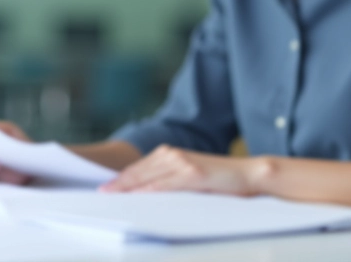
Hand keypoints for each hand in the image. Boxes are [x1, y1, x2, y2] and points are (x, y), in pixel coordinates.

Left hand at [99, 144, 266, 195]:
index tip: (104, 189)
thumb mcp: (191, 179)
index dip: (121, 179)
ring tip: (110, 196)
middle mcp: (174, 154)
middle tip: (100, 194)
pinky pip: (164, 184)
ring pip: (147, 176)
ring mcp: (182, 163)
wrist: (250, 175)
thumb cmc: (222, 181)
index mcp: (172, 155)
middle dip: (118, 183)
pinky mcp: (192, 174)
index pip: (139, 168)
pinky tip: (137, 197)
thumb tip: (146, 195)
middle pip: (138, 171)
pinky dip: (148, 190)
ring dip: (127, 186)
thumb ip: (170, 182)